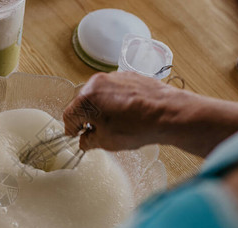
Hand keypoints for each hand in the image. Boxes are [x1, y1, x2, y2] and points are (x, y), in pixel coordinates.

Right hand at [64, 71, 237, 155]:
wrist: (169, 113)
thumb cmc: (138, 127)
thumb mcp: (106, 141)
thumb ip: (89, 140)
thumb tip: (85, 140)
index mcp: (86, 99)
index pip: (69, 116)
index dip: (72, 129)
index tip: (77, 136)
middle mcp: (96, 83)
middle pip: (82, 103)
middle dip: (86, 118)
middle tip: (95, 131)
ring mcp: (113, 77)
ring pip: (97, 95)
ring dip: (100, 108)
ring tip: (114, 123)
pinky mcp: (127, 76)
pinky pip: (113, 89)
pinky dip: (114, 101)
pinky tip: (126, 113)